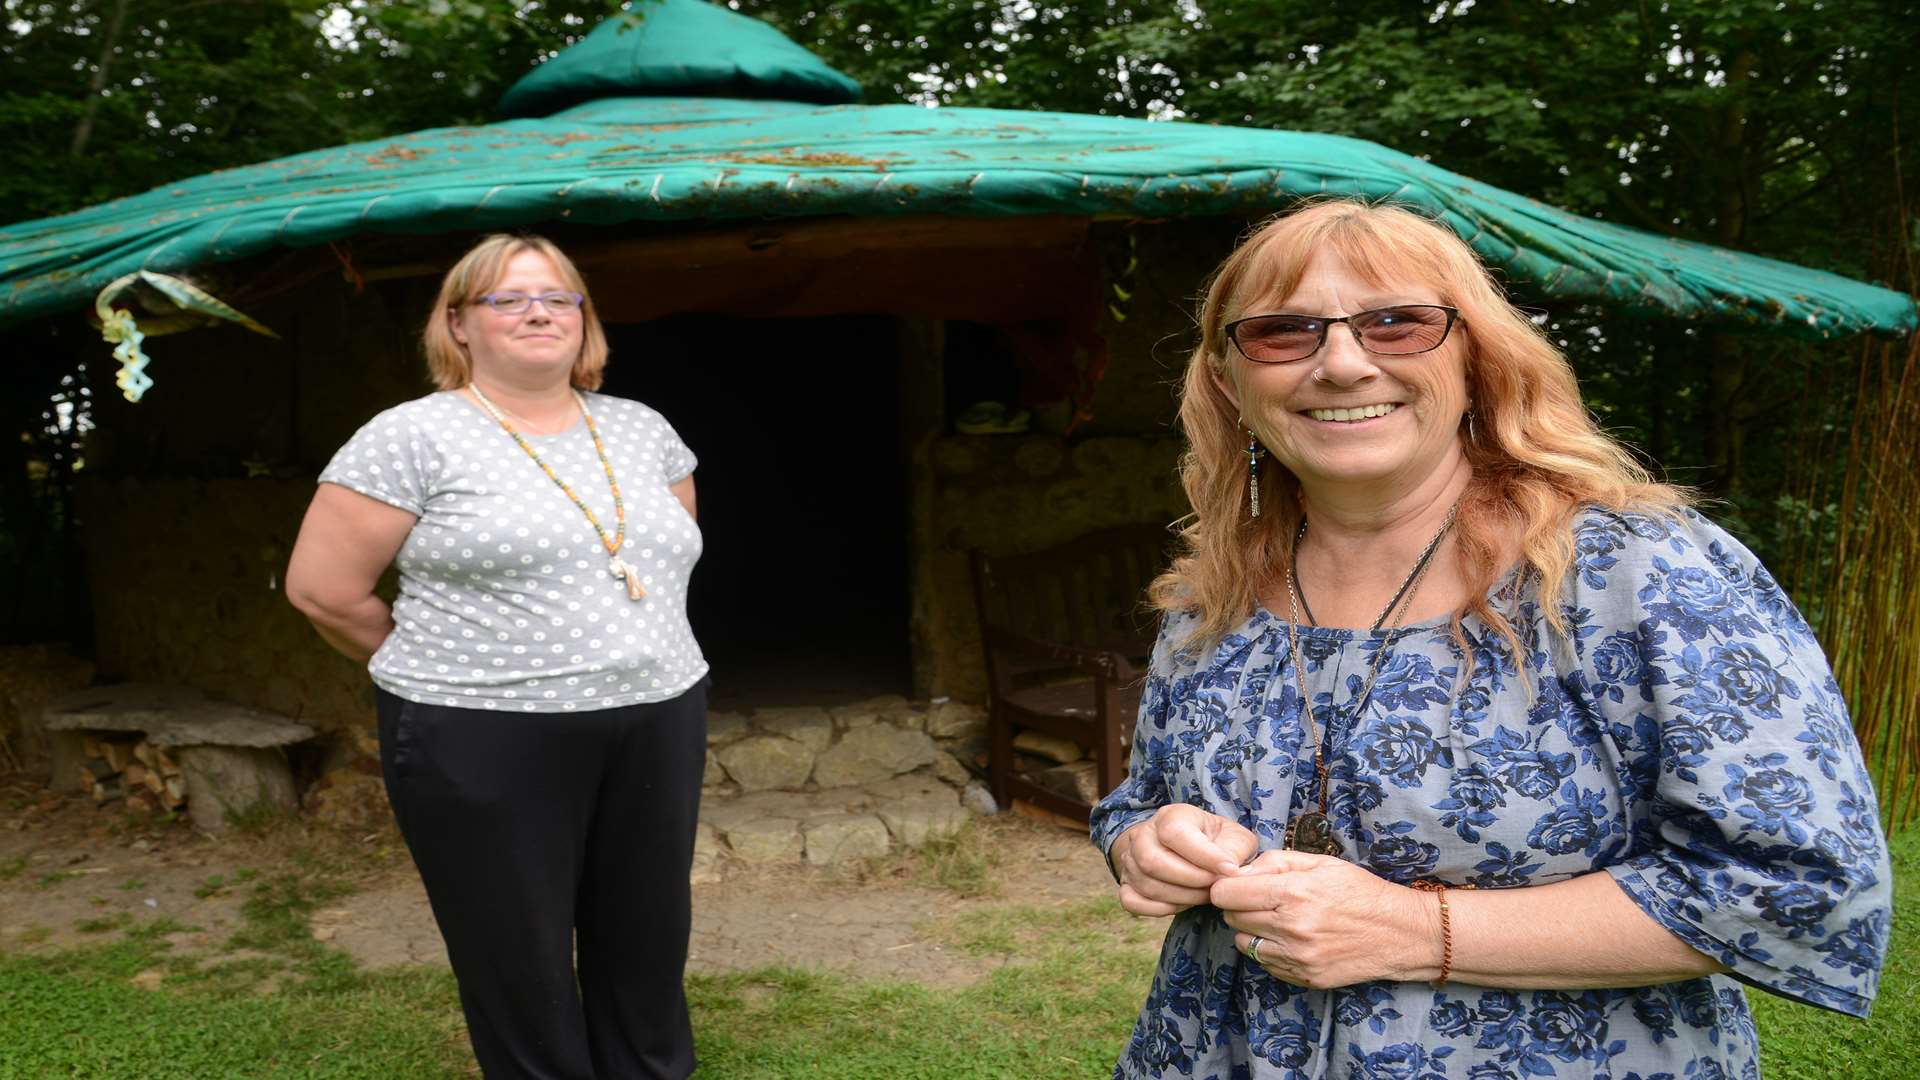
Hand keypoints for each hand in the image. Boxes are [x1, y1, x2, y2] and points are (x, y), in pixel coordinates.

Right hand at [1111, 804, 1258, 916]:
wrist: (1190, 851)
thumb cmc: (1216, 842)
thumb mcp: (1234, 837)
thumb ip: (1235, 850)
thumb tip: (1229, 871)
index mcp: (1170, 815)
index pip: (1175, 833)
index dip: (1203, 855)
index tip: (1230, 870)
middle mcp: (1142, 835)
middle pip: (1152, 861)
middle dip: (1191, 880)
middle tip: (1215, 886)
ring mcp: (1130, 860)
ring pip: (1146, 884)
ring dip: (1182, 897)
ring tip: (1204, 894)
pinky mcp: (1126, 884)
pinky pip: (1133, 902)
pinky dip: (1160, 909)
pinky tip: (1182, 904)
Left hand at [1213, 849, 1438, 988]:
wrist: (1400, 933)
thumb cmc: (1360, 891)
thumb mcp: (1321, 863)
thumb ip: (1275, 862)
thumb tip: (1238, 871)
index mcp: (1293, 893)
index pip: (1226, 894)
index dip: (1226, 886)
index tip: (1236, 885)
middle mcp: (1292, 928)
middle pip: (1231, 918)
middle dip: (1239, 907)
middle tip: (1260, 900)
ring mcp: (1298, 958)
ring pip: (1243, 944)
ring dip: (1252, 931)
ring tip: (1277, 921)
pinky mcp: (1306, 978)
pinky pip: (1266, 964)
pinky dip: (1270, 952)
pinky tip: (1292, 940)